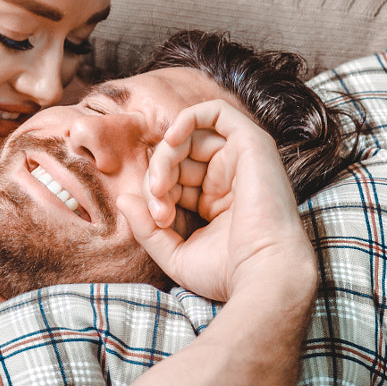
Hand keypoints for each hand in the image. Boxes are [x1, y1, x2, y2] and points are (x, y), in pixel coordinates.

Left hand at [118, 99, 315, 302]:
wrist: (263, 273)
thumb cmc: (226, 271)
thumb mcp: (174, 253)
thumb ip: (146, 227)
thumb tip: (123, 198)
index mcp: (214, 201)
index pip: (173, 179)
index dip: (156, 192)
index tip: (157, 220)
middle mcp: (229, 178)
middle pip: (179, 156)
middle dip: (158, 174)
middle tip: (156, 204)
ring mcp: (241, 160)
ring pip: (190, 137)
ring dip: (166, 156)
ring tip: (160, 186)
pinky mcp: (252, 144)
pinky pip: (217, 112)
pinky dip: (189, 117)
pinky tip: (171, 139)